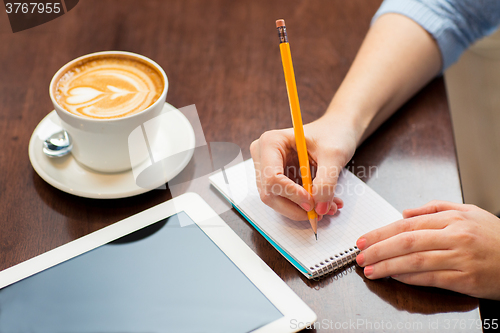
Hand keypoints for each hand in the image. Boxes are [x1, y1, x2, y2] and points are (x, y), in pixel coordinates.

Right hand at [250, 114, 357, 219]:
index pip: (272, 178)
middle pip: (270, 194)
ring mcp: (267, 168)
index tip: (313, 203)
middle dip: (296, 207)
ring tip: (328, 205)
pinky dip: (304, 205)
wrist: (338, 129)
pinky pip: (285, 200)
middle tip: (321, 211)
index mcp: (270, 142)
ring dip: (302, 209)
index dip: (292, 195)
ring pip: (276, 201)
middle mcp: (263, 156)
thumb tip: (318, 208)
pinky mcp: (276, 179)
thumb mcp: (334, 155)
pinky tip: (323, 201)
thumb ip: (326, 182)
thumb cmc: (334, 133)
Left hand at [356, 200, 499, 299]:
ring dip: (388, 266)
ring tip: (370, 269)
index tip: (364, 239)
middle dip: (378, 249)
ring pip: (414, 261)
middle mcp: (455, 236)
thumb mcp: (468, 212)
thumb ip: (434, 208)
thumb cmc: (494, 237)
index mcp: (453, 218)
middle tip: (360, 256)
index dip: (381, 233)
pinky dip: (409, 278)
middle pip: (406, 241)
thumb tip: (405, 212)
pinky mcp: (466, 279)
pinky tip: (394, 277)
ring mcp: (461, 258)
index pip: (407, 224)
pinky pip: (430, 278)